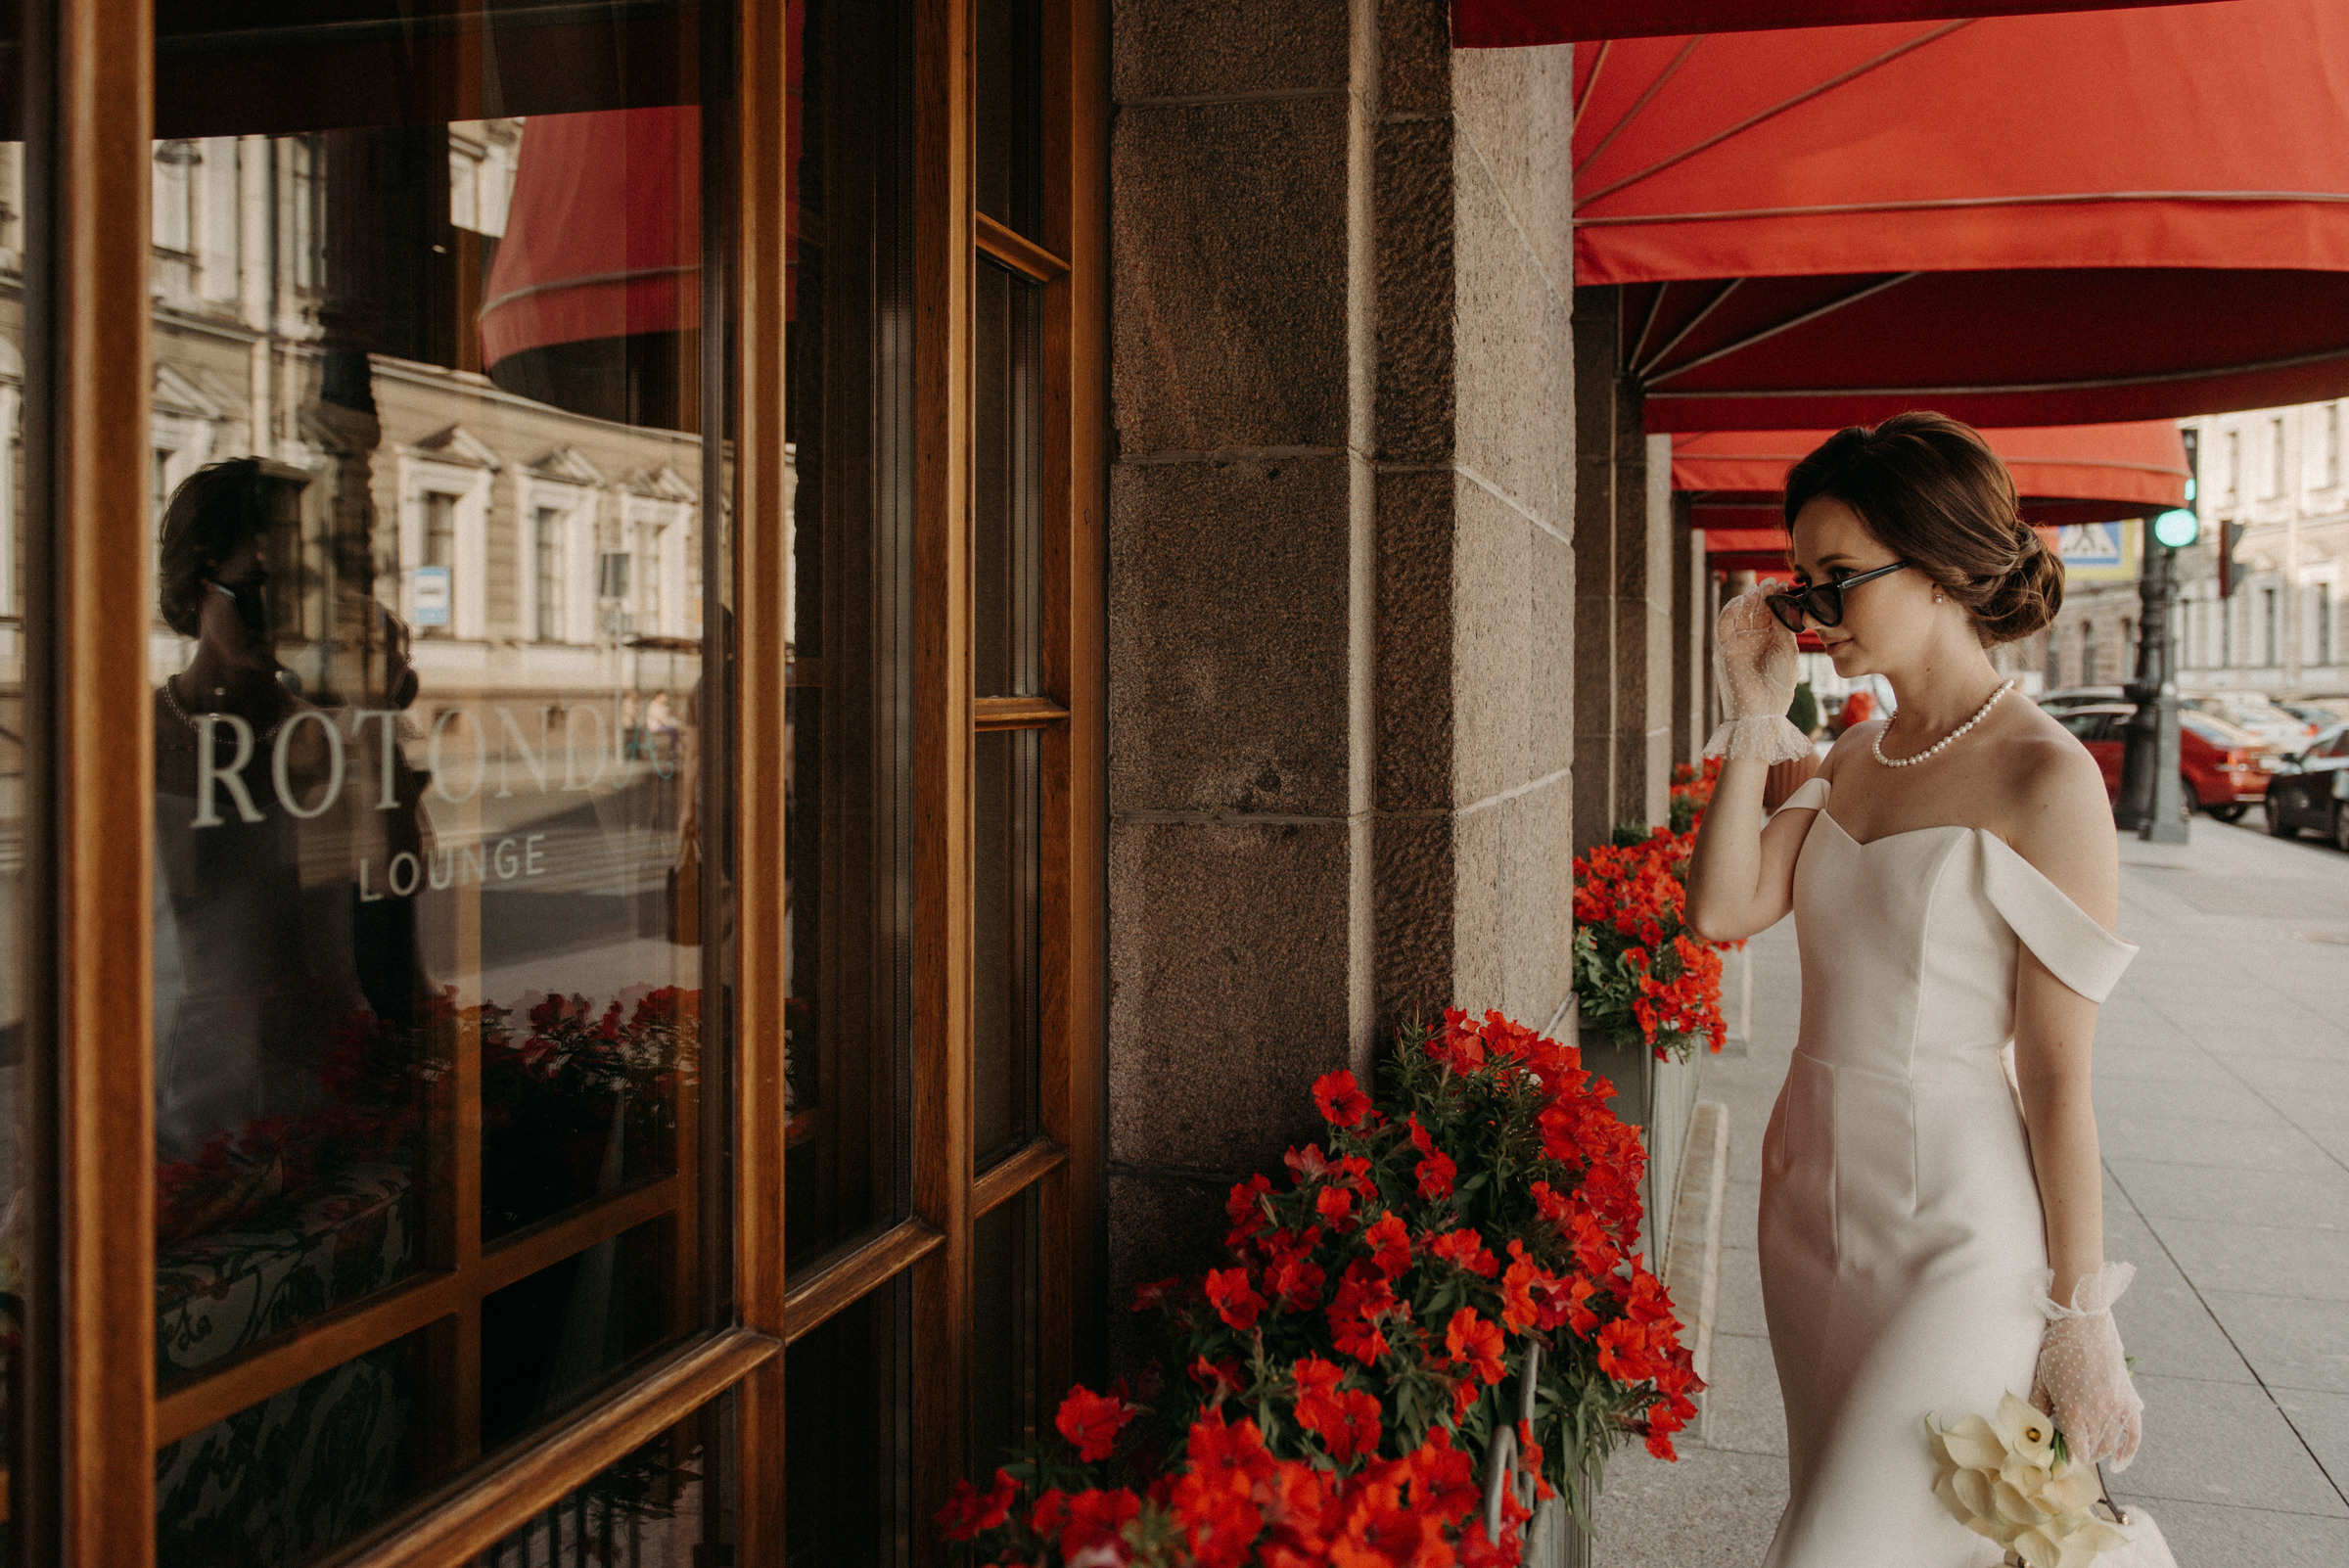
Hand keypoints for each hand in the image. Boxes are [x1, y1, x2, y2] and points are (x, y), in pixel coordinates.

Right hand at [1715, 590, 1797, 721]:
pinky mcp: (1724, 649)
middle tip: (1772, 582)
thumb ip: (1782, 627)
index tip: (1785, 585)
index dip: (1775, 598)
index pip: (1770, 613)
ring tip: (1760, 589)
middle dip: (1762, 595)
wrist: (1763, 710)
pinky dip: (1730, 611)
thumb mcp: (1787, 650)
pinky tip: (1742, 600)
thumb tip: (1779, 603)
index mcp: (1770, 641)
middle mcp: (1753, 640)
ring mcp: (1738, 643)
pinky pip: (1724, 625)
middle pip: (1755, 610)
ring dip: (1748, 600)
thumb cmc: (1779, 684)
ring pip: (1739, 614)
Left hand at [2032, 1262, 2144, 1470]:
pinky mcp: (2129, 1400)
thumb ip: (2037, 1408)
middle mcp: (2099, 1414)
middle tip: (2067, 1450)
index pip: (2075, 1452)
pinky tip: (2119, 1464)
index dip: (2065, 1458)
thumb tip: (2029, 1431)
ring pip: (2111, 1445)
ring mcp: (2117, 1408)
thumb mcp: (2041, 1380)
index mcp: (2075, 1412)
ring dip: (2098, 1451)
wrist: (2083, 1322)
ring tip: (2086, 1449)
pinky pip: (2134, 1435)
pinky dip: (2128, 1452)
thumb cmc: (2056, 1349)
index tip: (2056, 1459)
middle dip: (2079, 1453)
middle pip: (2093, 1451)